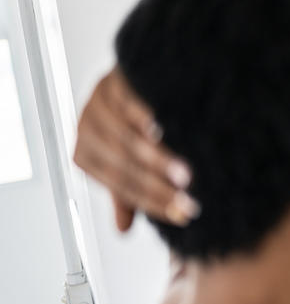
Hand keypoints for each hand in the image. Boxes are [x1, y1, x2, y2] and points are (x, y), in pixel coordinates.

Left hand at [73, 68, 197, 229]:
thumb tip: (123, 230)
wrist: (139, 73)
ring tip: (185, 174)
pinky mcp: (113, 80)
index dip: (154, 203)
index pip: (122, 185)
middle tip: (189, 200)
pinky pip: (129, 103)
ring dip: (157, 159)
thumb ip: (127, 191)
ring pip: (125, 138)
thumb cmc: (132, 123)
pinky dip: (145, 117)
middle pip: (123, 165)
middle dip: (158, 186)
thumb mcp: (127, 160)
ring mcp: (97, 103)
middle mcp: (85, 130)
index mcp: (86, 155)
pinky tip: (165, 128)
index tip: (185, 215)